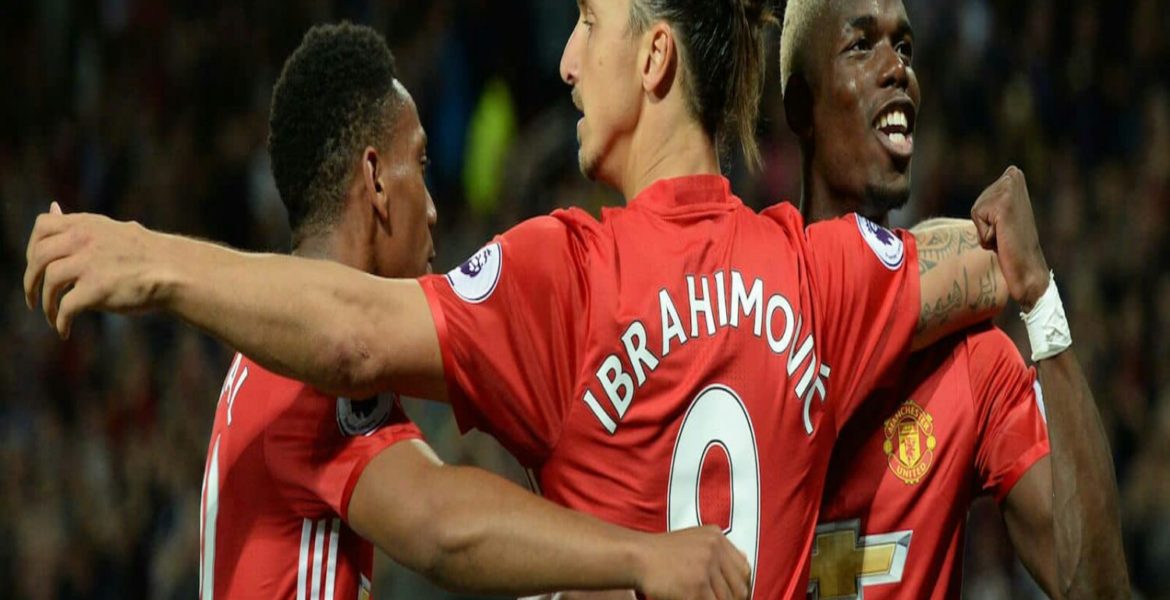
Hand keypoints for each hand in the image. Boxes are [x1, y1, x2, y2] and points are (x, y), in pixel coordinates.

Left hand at [24, 203, 164, 337]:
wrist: (175, 271)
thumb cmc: (145, 254)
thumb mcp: (109, 230)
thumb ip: (78, 225)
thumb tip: (53, 207)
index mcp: (86, 224)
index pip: (42, 227)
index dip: (32, 248)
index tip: (36, 267)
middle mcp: (84, 240)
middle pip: (39, 257)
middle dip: (30, 281)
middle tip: (33, 298)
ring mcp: (89, 264)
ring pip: (49, 283)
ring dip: (46, 304)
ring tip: (51, 316)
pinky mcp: (97, 289)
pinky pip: (66, 308)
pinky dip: (60, 322)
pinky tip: (64, 331)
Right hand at [636, 525, 750, 599]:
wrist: (636, 557)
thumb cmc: (661, 553)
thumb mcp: (694, 540)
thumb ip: (717, 551)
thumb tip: (744, 559)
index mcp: (716, 537)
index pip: (744, 568)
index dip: (741, 587)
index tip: (734, 597)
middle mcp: (714, 549)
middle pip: (739, 586)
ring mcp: (706, 568)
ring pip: (726, 599)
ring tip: (700, 599)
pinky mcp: (696, 587)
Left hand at [970, 166, 1050, 310]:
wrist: (1027, 266)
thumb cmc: (1012, 244)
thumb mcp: (1000, 214)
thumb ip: (992, 200)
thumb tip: (992, 187)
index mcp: (1013, 175)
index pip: (981, 196)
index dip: (987, 218)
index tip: (1006, 225)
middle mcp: (1013, 176)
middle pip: (977, 202)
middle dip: (985, 222)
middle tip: (1006, 231)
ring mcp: (1008, 188)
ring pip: (976, 211)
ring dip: (985, 228)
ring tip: (1005, 234)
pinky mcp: (1003, 202)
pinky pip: (977, 217)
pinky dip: (985, 233)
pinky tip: (1002, 236)